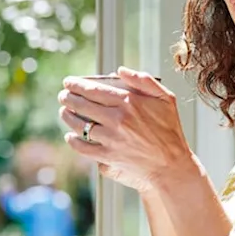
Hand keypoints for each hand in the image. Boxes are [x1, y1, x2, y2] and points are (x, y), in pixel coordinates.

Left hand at [57, 67, 194, 191]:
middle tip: (63, 95)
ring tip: (64, 112)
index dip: (77, 85)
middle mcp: (117, 118)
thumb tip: (119, 70)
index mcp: (129, 101)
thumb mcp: (166, 99)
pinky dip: (73, 140)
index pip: (94, 89)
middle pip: (82, 104)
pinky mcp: (108, 156)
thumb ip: (144, 80)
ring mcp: (111, 138)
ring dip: (68, 117)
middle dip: (68, 98)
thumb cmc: (170, 131)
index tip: (69, 82)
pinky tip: (71, 136)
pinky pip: (83, 146)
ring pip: (79, 124)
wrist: (171, 166)